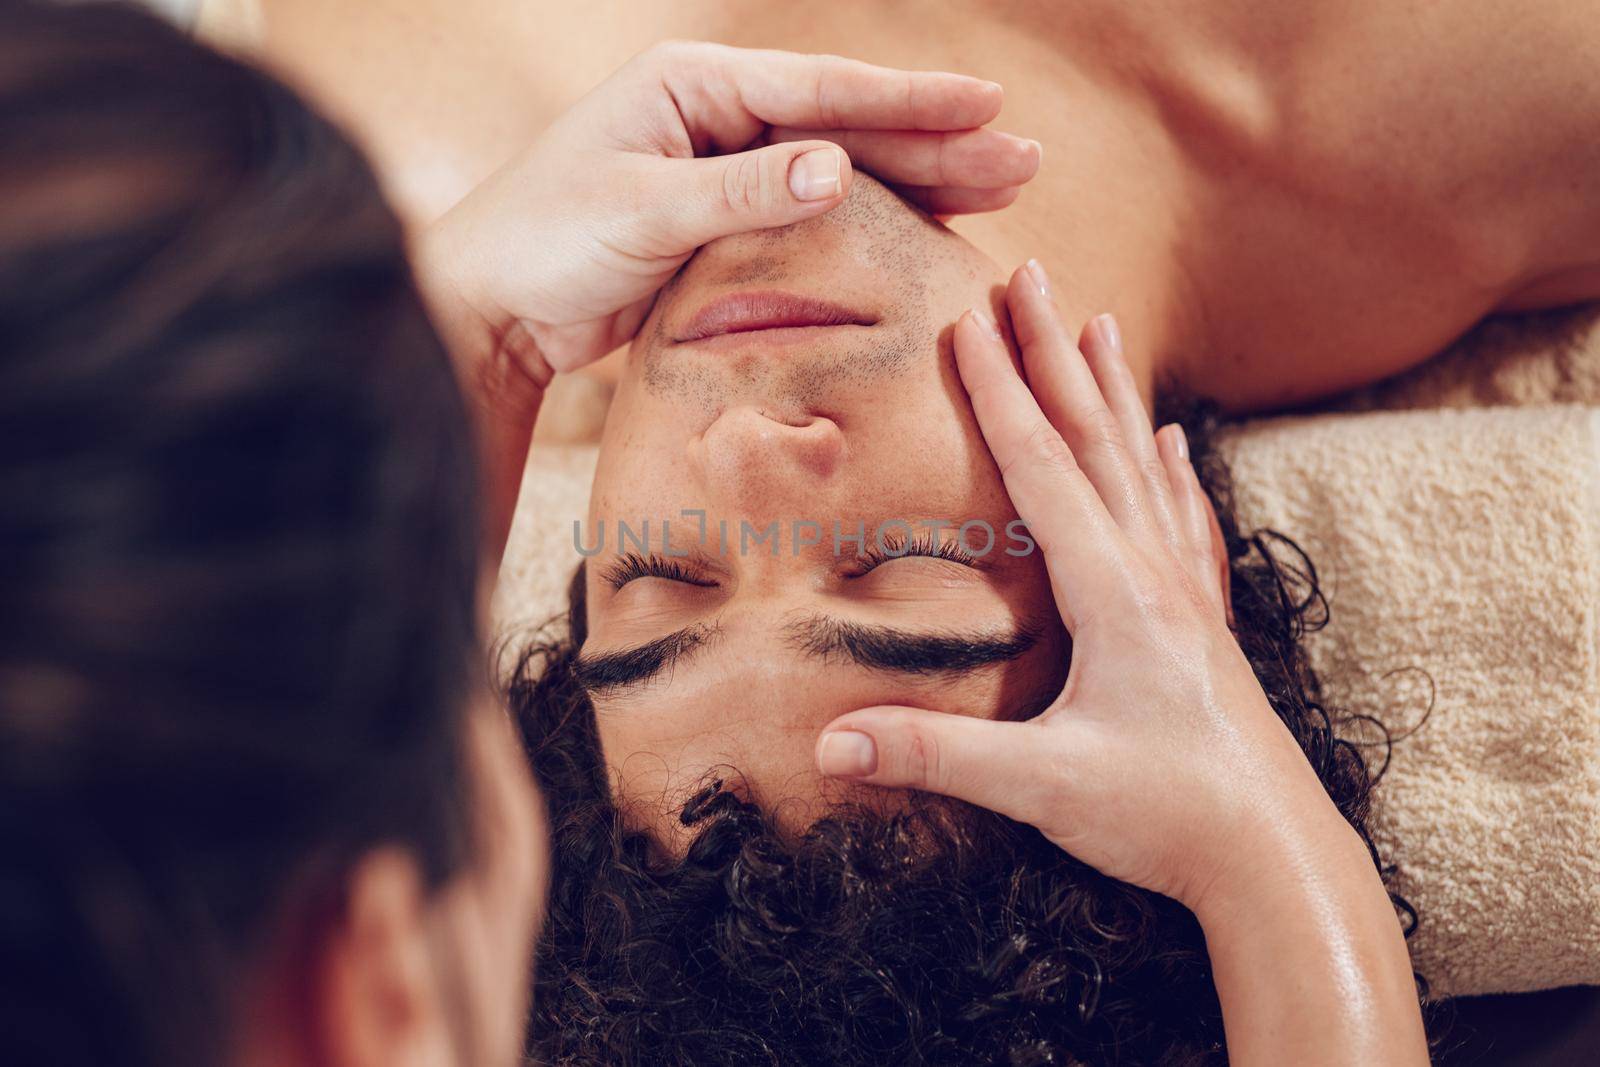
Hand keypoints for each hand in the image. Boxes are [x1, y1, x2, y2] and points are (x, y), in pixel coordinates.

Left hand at [418, 41, 1038, 380]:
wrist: (490, 303)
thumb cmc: (543, 241)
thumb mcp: (641, 211)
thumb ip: (742, 195)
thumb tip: (839, 169)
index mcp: (695, 87)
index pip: (822, 91)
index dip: (908, 100)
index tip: (987, 103)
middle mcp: (718, 117)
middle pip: (847, 126)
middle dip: (936, 142)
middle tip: (1023, 157)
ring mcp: (724, 168)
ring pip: (840, 169)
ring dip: (918, 181)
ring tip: (999, 188)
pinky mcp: (724, 222)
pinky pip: (813, 216)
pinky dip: (870, 222)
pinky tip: (924, 230)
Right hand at [813, 262, 1360, 910]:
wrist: (1274, 859)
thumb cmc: (1165, 815)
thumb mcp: (1040, 787)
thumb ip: (933, 755)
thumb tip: (827, 743)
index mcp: (1112, 591)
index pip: (1043, 466)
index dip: (1000, 390)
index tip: (968, 318)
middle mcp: (1153, 573)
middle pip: (1096, 439)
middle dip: (1055, 354)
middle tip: (1033, 275)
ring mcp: (1185, 594)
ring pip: (1143, 466)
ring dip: (1114, 391)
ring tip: (1101, 324)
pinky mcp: (1202, 624)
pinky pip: (1182, 520)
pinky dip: (1169, 469)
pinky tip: (1172, 444)